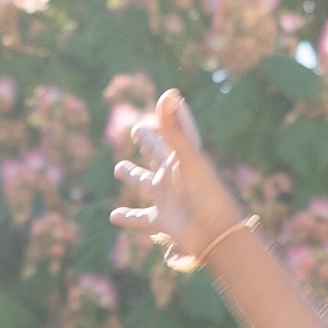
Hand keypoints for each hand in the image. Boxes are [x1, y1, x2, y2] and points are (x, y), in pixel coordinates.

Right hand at [110, 90, 250, 270]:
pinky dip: (128, 217)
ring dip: (132, 176)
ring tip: (119, 168)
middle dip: (148, 143)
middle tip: (137, 130)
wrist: (214, 232)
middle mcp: (173, 177)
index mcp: (182, 159)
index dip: (170, 117)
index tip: (167, 99)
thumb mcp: (188, 158)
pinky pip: (140, 218)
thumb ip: (175, 129)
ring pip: (144, 185)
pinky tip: (113, 216)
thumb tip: (168, 95)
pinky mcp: (161, 221)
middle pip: (156, 155)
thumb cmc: (205, 193)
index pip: (175, 132)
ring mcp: (167, 199)